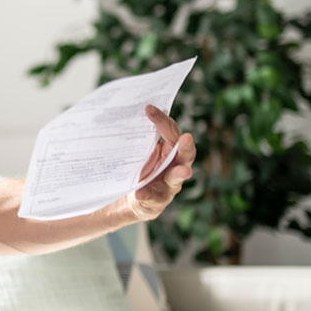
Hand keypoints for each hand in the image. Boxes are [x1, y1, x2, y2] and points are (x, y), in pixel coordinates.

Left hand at [120, 105, 195, 222]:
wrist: (128, 198)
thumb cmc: (137, 168)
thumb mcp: (139, 151)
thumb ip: (139, 136)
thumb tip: (124, 111)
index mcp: (170, 150)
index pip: (171, 132)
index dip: (163, 120)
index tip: (149, 108)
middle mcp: (174, 167)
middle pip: (185, 155)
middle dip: (186, 147)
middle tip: (186, 138)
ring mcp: (168, 186)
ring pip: (177, 178)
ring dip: (180, 174)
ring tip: (183, 171)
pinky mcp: (156, 202)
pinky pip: (154, 198)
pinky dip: (148, 195)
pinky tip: (140, 193)